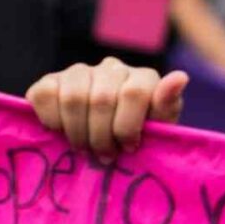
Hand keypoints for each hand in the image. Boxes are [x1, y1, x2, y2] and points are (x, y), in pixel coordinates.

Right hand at [28, 56, 189, 157]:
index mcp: (142, 78)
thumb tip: (180, 77)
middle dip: (102, 136)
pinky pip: (44, 94)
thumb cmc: (138, 140)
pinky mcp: (51, 81)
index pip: (133, 92)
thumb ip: (167, 104)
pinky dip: (52, 120)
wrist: (107, 146)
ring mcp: (79, 72)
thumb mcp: (159, 128)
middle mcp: (111, 68)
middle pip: (101, 98)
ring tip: (85, 148)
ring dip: (78, 132)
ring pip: (72, 97)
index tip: (129, 147)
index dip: (127, 126)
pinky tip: (62, 133)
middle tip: (105, 155)